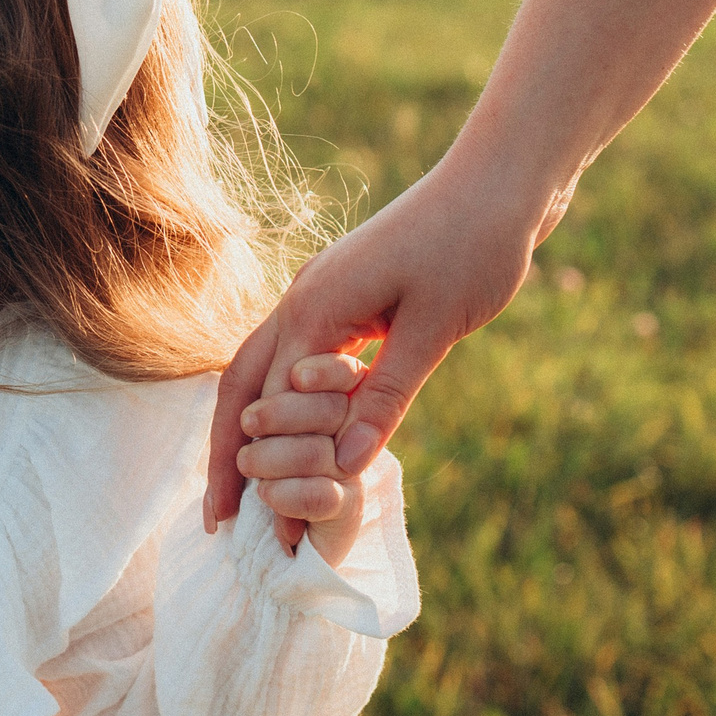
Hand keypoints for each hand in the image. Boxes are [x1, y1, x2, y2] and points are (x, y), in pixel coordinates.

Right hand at [208, 157, 549, 539]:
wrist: (498, 180)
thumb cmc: (473, 245)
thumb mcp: (434, 328)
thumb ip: (385, 395)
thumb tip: (343, 464)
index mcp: (316, 309)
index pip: (271, 405)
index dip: (267, 473)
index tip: (270, 534)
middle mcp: (302, 300)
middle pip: (241, 387)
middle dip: (226, 454)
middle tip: (218, 520)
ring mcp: (318, 293)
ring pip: (259, 368)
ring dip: (247, 428)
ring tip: (240, 485)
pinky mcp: (342, 293)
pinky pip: (293, 355)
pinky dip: (282, 399)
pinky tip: (292, 433)